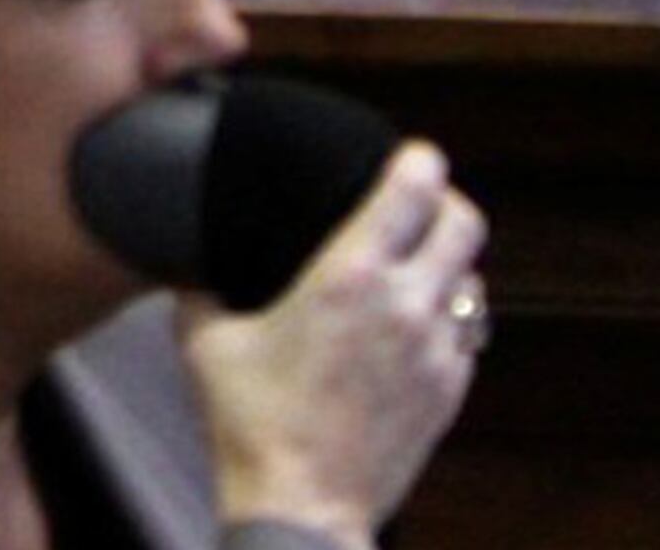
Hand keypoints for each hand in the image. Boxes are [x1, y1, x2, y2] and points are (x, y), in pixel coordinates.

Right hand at [180, 140, 487, 544]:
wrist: (302, 506)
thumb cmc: (249, 424)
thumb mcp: (204, 343)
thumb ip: (199, 291)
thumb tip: (187, 264)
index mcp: (347, 277)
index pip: (411, 190)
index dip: (418, 160)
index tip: (410, 153)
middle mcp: (405, 305)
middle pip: (463, 224)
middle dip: (446, 203)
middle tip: (420, 203)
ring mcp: (436, 351)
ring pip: (472, 282)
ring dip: (450, 266)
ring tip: (418, 269)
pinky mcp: (449, 392)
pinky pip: (467, 336)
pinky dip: (449, 320)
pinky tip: (415, 330)